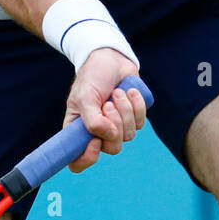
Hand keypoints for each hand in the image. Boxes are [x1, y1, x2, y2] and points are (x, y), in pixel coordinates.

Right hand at [62, 48, 148, 173]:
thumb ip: (93, 120)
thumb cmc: (92, 76)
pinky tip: (129, 91)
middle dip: (114, 124)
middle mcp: (97, 133)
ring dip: (125, 111)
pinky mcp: (133, 118)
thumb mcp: (85, 96)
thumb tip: (109, 136)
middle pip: (111, 149)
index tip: (94, 142)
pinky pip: (140, 123)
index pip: (77, 162)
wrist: (111, 58)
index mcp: (78, 131)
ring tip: (117, 92)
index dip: (86, 159)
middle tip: (108, 104)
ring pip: (128, 136)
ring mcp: (117, 127)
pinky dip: (137, 106)